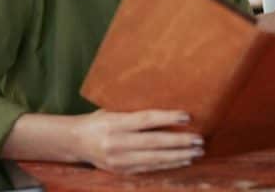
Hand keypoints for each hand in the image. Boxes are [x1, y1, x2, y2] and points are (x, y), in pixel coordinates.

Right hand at [70, 109, 202, 173]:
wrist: (75, 142)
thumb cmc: (98, 120)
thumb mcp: (113, 110)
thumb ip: (135, 111)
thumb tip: (166, 105)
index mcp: (115, 123)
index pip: (146, 120)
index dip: (167, 118)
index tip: (187, 116)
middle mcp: (117, 143)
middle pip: (154, 142)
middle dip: (179, 142)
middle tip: (199, 139)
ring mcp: (120, 160)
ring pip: (155, 159)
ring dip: (179, 156)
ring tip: (197, 152)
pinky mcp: (122, 171)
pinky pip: (150, 168)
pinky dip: (168, 164)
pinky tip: (183, 160)